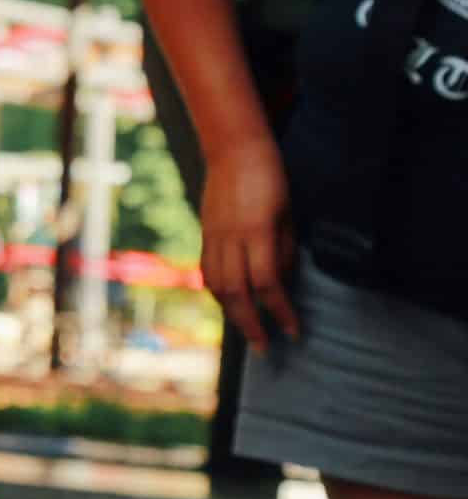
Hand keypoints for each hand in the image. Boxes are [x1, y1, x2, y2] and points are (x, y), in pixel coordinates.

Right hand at [201, 135, 300, 352]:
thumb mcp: (287, 213)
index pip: (267, 283)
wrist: (233, 149)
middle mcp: (231, 239)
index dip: (280, 311)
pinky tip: (230, 303)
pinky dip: (218, 293)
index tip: (293, 331)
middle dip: (251, 325)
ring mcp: (213, 236)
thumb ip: (282, 250)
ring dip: (232, 314)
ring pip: (216, 286)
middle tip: (265, 348)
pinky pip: (207, 271)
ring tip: (247, 331)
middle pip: (236, 293)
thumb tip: (282, 281)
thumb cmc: (270, 178)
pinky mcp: (205, 234)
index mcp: (257, 232)